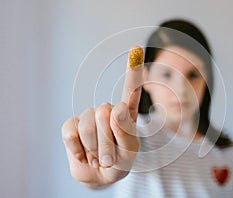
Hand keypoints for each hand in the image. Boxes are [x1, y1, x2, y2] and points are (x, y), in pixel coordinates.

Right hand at [61, 46, 143, 187]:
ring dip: (96, 150)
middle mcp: (107, 111)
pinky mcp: (71, 125)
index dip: (133, 71)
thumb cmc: (118, 162)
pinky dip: (78, 150)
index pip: (131, 91)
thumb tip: (115, 107)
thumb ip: (125, 132)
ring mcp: (88, 116)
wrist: (98, 176)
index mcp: (126, 115)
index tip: (136, 49)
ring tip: (99, 157)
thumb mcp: (129, 152)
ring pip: (89, 126)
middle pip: (105, 112)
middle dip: (108, 142)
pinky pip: (71, 133)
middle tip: (110, 157)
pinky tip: (83, 154)